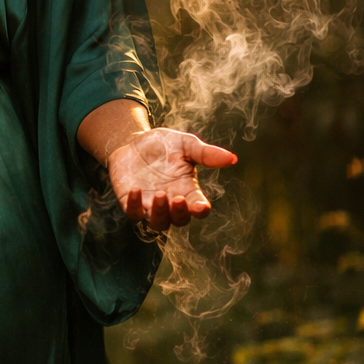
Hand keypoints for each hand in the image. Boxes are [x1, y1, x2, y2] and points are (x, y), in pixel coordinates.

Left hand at [107, 128, 236, 230]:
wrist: (133, 140)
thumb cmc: (164, 145)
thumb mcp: (186, 144)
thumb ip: (206, 153)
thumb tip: (232, 158)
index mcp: (188, 190)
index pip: (199, 208)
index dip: (200, 210)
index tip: (201, 206)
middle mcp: (171, 202)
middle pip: (180, 220)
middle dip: (179, 213)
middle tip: (177, 199)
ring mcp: (150, 205)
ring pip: (158, 223)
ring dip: (159, 214)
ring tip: (159, 195)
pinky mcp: (131, 202)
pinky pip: (134, 213)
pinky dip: (135, 205)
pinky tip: (136, 190)